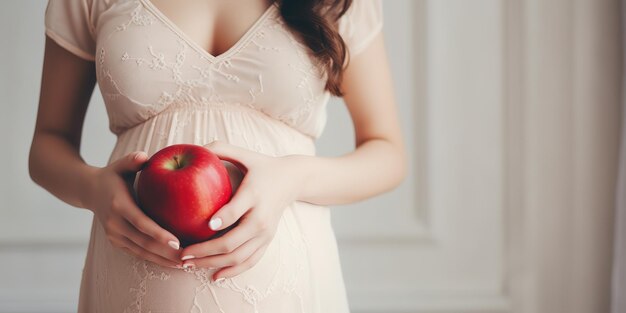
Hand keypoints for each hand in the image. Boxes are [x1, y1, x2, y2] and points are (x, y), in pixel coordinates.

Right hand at [86, 151, 181, 267]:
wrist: (89, 191)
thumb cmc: (113, 175)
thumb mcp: (121, 165)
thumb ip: (132, 160)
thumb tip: (144, 156)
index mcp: (119, 205)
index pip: (141, 223)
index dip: (159, 234)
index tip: (177, 242)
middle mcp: (115, 224)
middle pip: (144, 243)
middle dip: (166, 253)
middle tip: (188, 257)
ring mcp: (114, 235)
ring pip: (141, 252)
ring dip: (162, 260)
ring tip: (184, 264)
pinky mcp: (117, 242)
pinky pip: (138, 253)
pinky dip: (155, 259)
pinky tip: (172, 263)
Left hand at [179, 140, 305, 280]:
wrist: (293, 180)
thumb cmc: (262, 166)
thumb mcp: (244, 154)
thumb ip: (220, 148)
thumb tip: (193, 148)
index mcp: (254, 194)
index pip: (236, 211)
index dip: (221, 219)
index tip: (204, 225)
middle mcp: (261, 217)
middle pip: (233, 241)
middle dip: (205, 251)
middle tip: (181, 253)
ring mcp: (265, 233)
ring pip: (238, 256)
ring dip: (212, 264)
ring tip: (189, 265)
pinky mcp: (267, 241)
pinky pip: (250, 262)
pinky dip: (232, 271)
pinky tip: (213, 277)